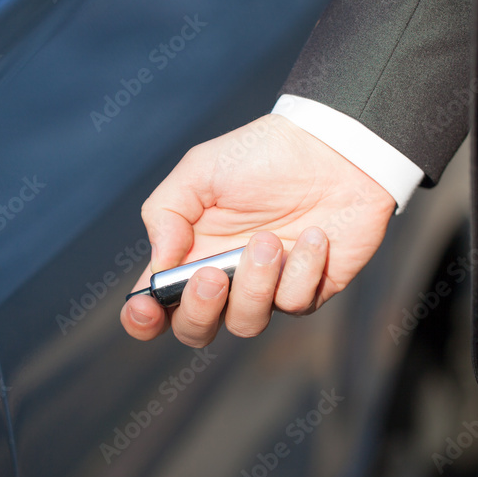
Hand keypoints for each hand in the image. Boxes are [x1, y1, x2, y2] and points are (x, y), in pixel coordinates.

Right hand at [120, 113, 395, 346]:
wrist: (335, 146)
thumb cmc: (262, 154)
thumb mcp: (200, 169)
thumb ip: (166, 213)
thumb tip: (159, 265)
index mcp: (190, 254)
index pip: (155, 305)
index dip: (142, 319)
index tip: (144, 307)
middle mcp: (225, 280)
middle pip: (195, 330)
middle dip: (199, 309)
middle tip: (213, 274)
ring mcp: (267, 290)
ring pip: (246, 324)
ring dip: (254, 285)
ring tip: (269, 240)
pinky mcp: (308, 290)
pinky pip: (295, 303)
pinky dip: (303, 268)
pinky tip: (315, 235)